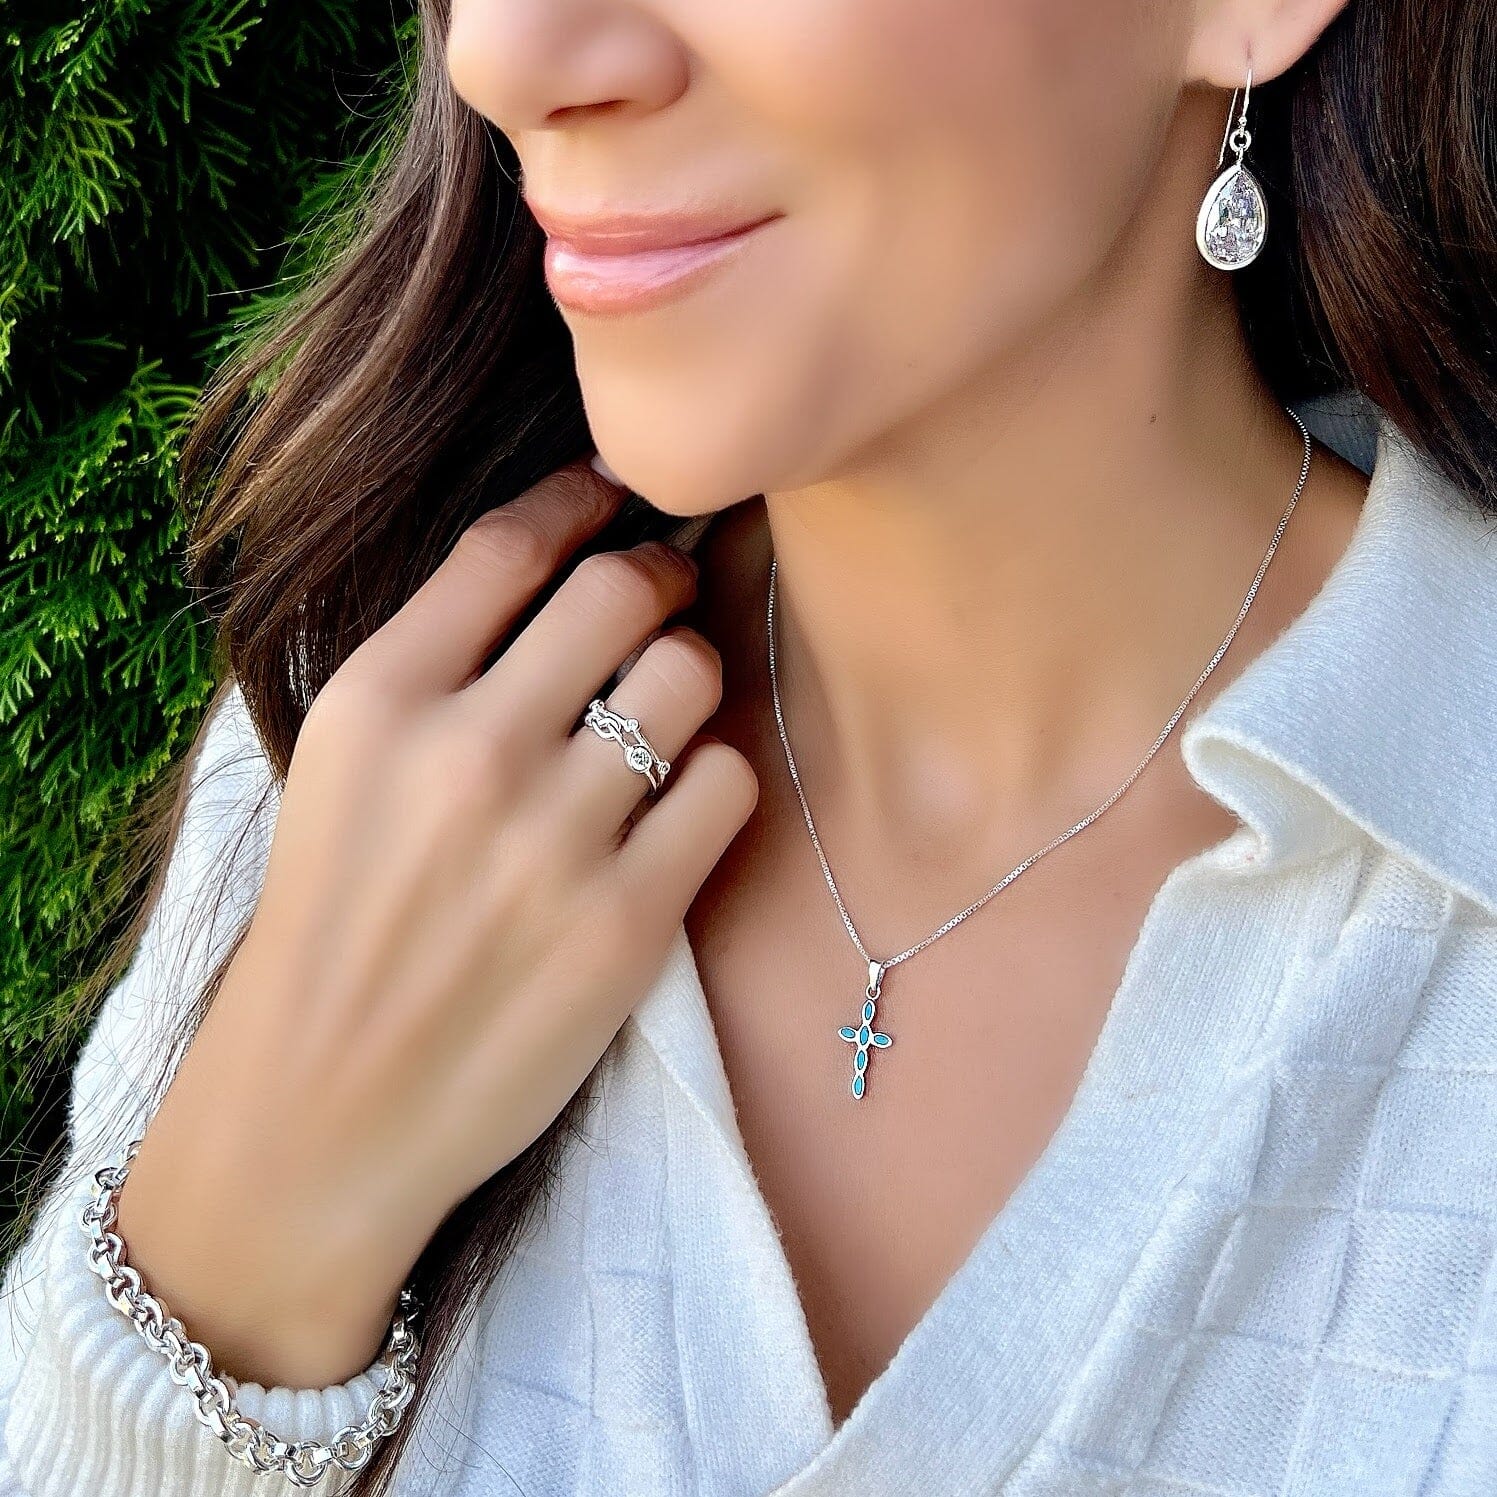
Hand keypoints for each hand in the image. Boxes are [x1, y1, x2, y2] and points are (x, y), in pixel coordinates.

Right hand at [115, 460, 757, 1385]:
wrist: (328, 1111)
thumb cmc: (337, 928)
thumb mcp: (341, 769)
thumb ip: (436, 666)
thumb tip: (565, 565)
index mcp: (378, 700)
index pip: (511, 545)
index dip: (584, 500)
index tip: (618, 499)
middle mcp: (465, 752)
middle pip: (620, 592)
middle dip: (655, 582)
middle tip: (659, 604)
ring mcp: (550, 840)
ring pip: (689, 676)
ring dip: (690, 680)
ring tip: (664, 718)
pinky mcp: (625, 924)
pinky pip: (727, 785)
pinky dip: (714, 780)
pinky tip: (676, 808)